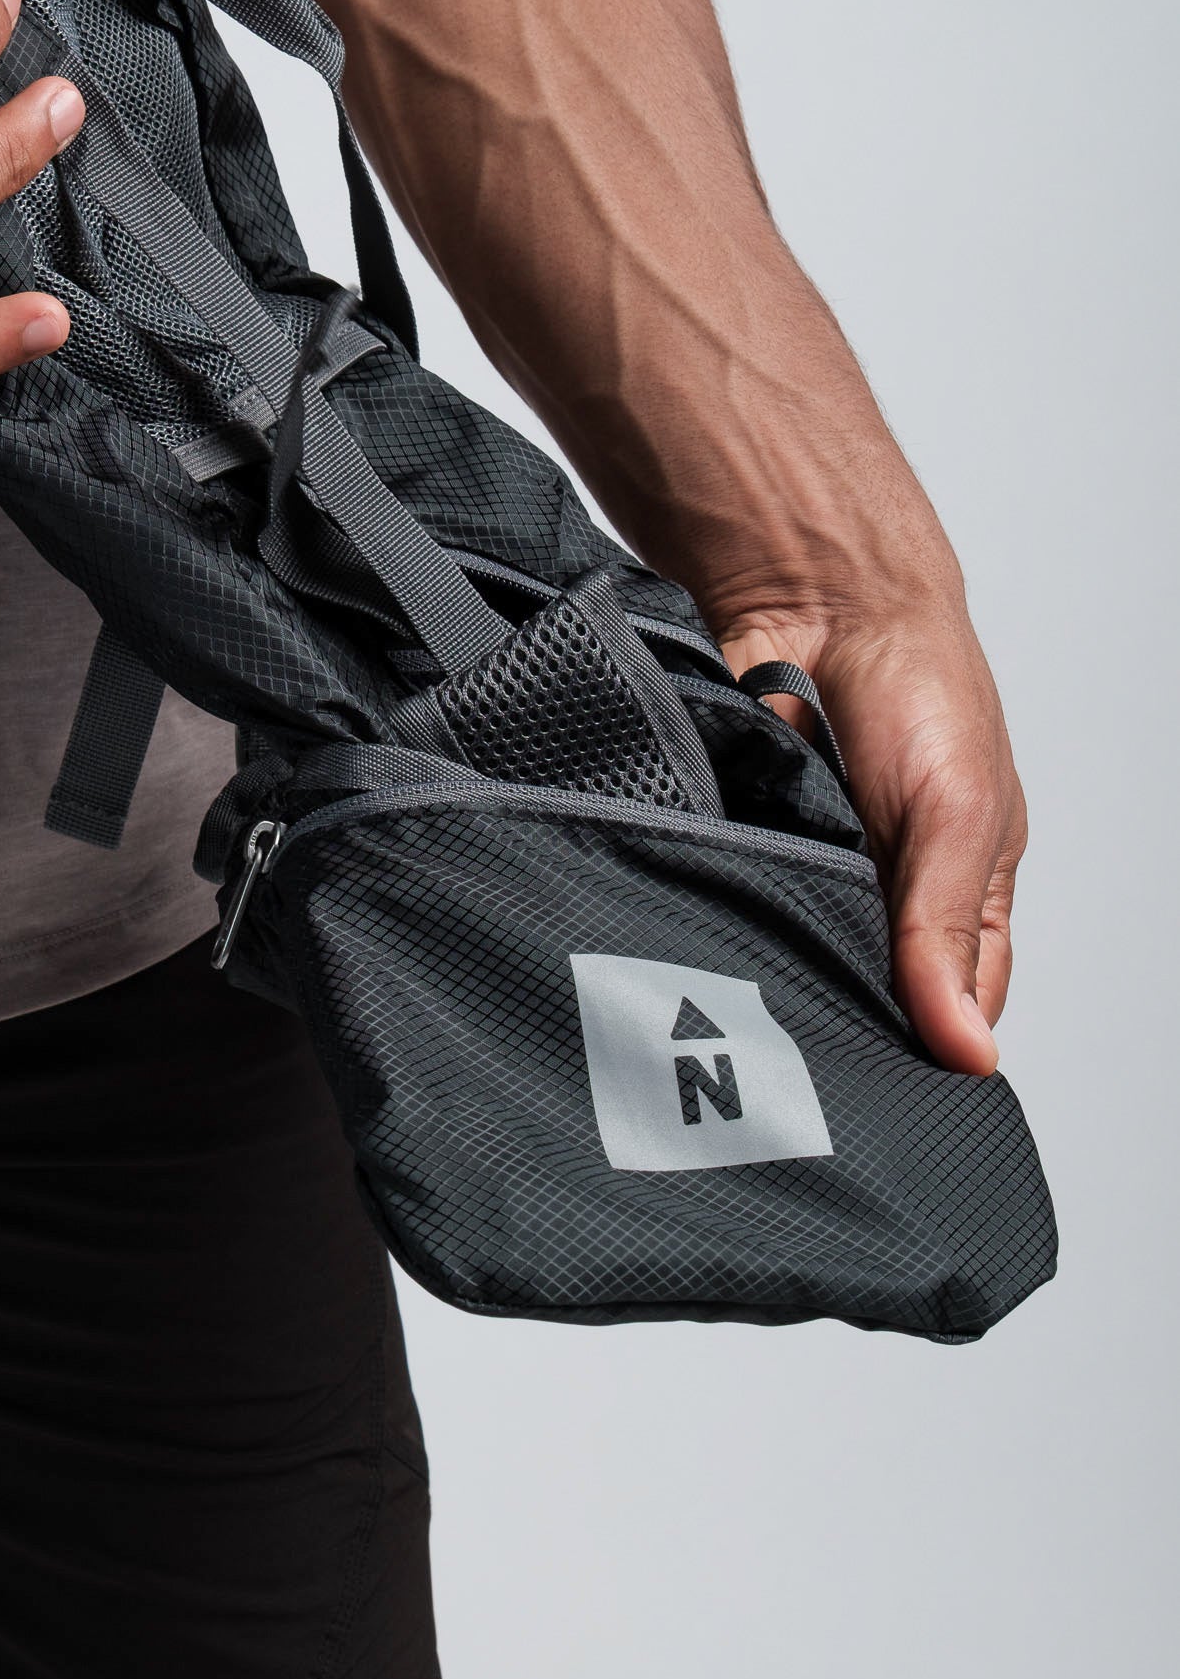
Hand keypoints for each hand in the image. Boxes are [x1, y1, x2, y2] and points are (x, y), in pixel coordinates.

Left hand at [714, 588, 1024, 1076]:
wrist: (816, 595)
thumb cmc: (917, 687)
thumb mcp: (956, 814)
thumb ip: (948, 929)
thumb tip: (967, 1047)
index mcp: (961, 895)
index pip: (952, 1007)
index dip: (925, 1046)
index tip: (884, 1083)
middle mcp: (885, 893)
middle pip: (862, 992)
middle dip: (838, 1011)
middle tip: (808, 1041)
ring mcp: (810, 872)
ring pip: (786, 955)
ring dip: (772, 962)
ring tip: (756, 989)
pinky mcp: (744, 847)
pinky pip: (725, 903)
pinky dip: (720, 910)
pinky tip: (711, 928)